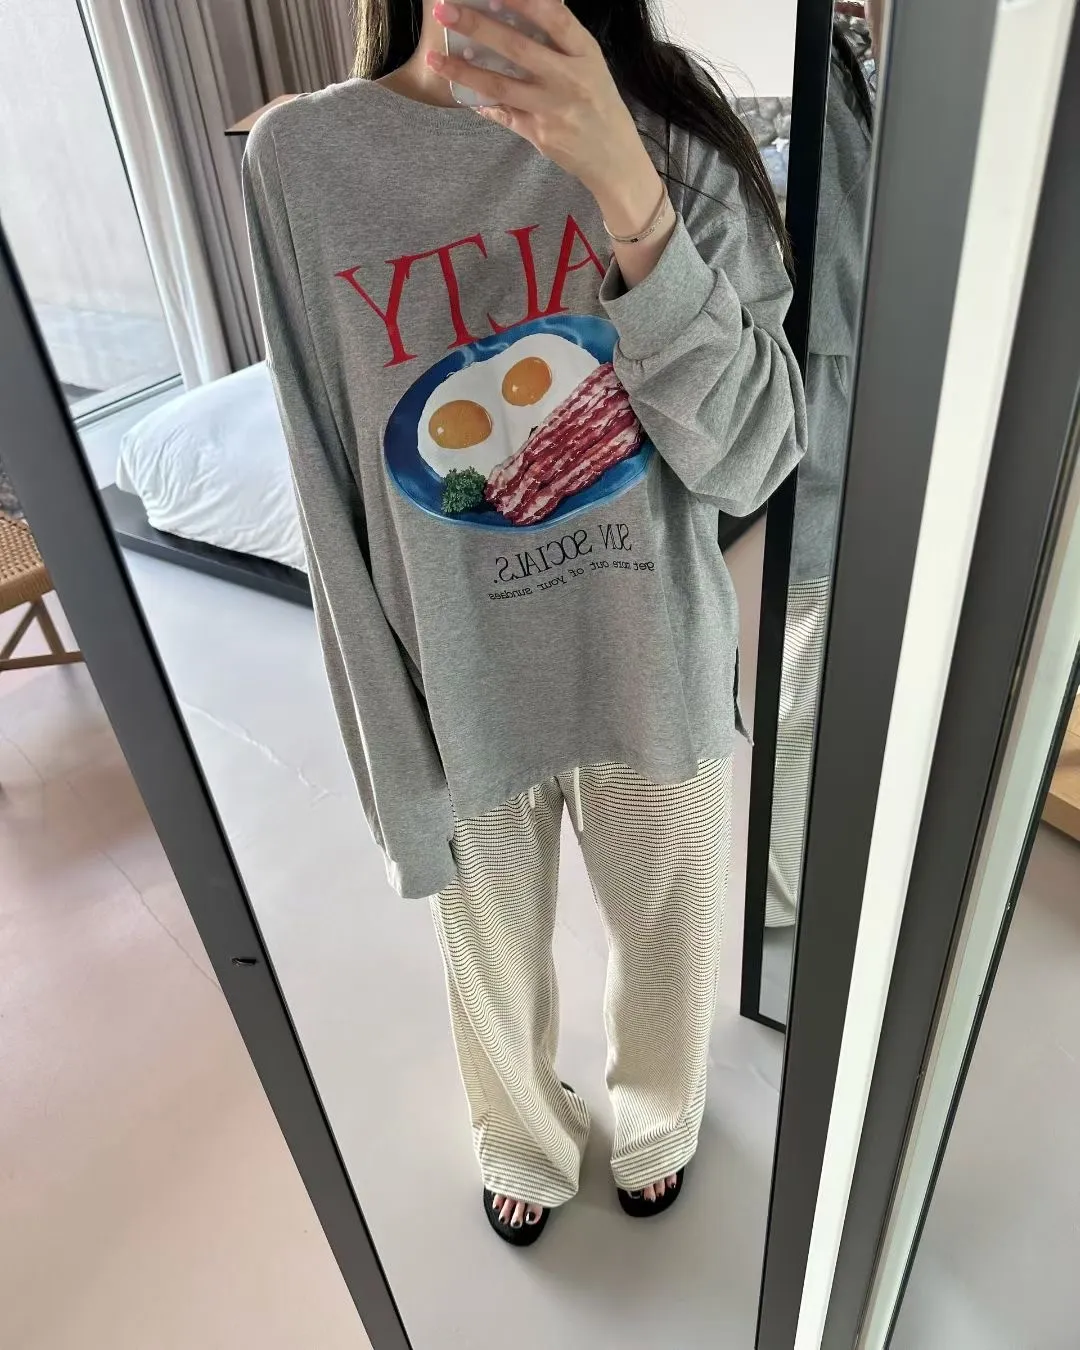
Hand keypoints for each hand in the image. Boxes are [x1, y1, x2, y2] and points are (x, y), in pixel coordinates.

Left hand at [428, 0, 664, 235]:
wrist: (614, 159)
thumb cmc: (600, 105)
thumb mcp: (591, 65)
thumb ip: (562, 41)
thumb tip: (526, 8)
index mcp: (585, 55)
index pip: (554, 17)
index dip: (523, 1)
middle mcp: (569, 80)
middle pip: (517, 48)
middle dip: (478, 26)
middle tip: (445, 10)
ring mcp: (552, 109)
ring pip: (500, 86)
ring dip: (463, 70)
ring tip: (435, 57)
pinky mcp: (539, 134)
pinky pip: (502, 114)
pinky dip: (480, 102)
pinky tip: (461, 92)